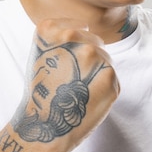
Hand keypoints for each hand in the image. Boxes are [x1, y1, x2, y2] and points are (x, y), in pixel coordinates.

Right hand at [12, 18, 118, 151]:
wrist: (45, 125)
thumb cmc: (42, 91)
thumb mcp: (40, 54)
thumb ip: (61, 35)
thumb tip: (86, 27)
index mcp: (51, 29)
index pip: (78, 26)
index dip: (74, 44)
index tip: (64, 60)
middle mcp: (73, 37)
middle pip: (94, 41)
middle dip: (88, 58)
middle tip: (72, 78)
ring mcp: (92, 55)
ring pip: (105, 57)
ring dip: (97, 71)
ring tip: (78, 88)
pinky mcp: (109, 75)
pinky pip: (110, 74)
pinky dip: (103, 85)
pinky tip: (88, 95)